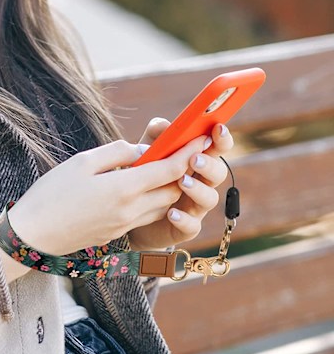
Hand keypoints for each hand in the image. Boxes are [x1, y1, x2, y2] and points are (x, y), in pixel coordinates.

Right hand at [7, 133, 208, 255]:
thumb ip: (117, 152)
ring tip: (161, 169)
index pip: (170, 169)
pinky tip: (139, 188)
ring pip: (163, 206)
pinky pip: (146, 216)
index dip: (190, 152)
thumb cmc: (51, 194)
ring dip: (169, 188)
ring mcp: (125, 226)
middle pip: (174, 191)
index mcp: (124, 189)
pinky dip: (152, 201)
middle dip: (183, 171)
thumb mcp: (82, 162)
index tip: (202, 137)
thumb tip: (142, 151)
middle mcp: (131, 210)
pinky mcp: (117, 234)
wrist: (33, 236)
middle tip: (182, 151)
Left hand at [127, 118, 233, 249]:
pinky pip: (192, 226)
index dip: (222, 138)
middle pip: (218, 173)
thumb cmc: (146, 177)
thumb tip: (165, 125)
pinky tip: (171, 213)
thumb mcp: (149, 152)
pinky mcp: (185, 228)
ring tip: (181, 181)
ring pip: (210, 199)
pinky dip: (183, 219)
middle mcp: (202, 184)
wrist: (131, 213)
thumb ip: (157, 136)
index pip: (217, 148)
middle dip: (209, 164)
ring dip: (197, 189)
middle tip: (193, 158)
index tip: (218, 128)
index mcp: (198, 162)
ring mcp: (196, 207)